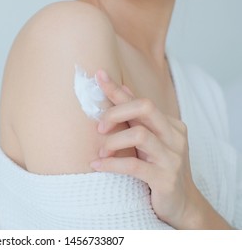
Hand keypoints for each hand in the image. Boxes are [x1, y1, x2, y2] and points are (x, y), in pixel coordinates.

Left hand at [90, 70, 230, 228]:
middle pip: (145, 107)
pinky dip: (111, 164)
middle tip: (99, 128)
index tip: (98, 75)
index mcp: (170, 124)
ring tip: (100, 153)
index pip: (140, 100)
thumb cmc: (159, 169)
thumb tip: (122, 87)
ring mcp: (172, 157)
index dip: (117, 88)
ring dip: (112, 142)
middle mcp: (175, 136)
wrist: (182, 204)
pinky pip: (133, 165)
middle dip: (115, 112)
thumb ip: (136, 117)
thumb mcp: (149, 141)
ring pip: (139, 135)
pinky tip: (97, 166)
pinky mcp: (165, 179)